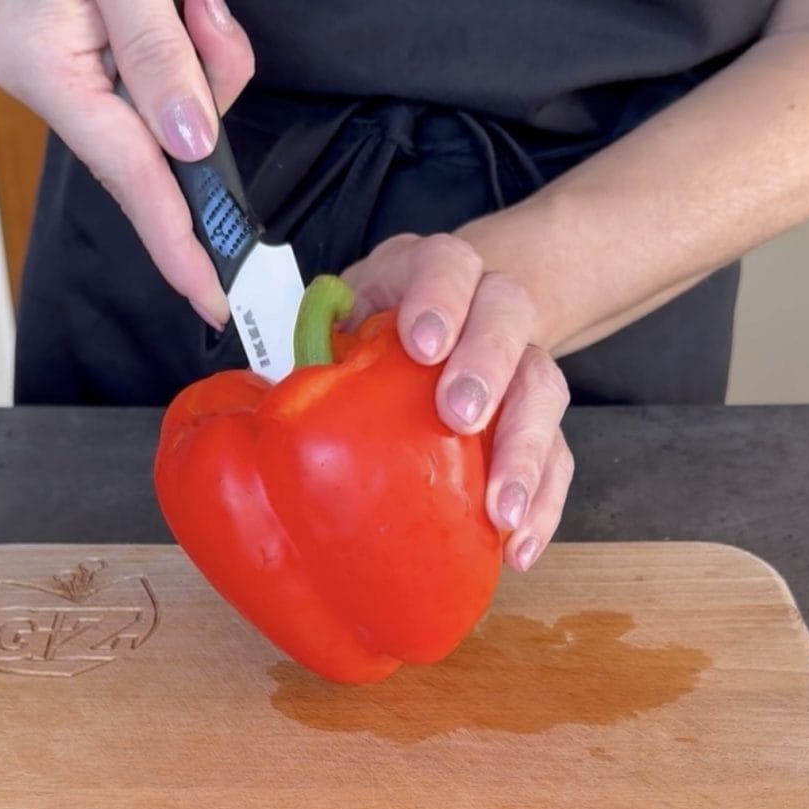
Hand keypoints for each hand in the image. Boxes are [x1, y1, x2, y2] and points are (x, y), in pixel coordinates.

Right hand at [0, 0, 253, 325]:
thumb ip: (154, 48)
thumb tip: (185, 142)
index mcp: (49, 65)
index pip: (133, 180)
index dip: (180, 244)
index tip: (214, 297)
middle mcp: (57, 74)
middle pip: (166, 137)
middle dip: (206, 84)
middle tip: (198, 5)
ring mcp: (76, 56)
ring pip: (178, 95)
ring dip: (201, 37)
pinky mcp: (98, 36)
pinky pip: (170, 59)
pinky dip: (192, 19)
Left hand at [341, 234, 573, 571]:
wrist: (444, 326)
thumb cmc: (374, 335)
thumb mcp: (338, 324)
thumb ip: (311, 353)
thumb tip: (250, 413)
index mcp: (429, 273)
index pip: (445, 263)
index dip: (439, 298)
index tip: (422, 346)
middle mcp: (486, 306)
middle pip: (509, 315)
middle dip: (487, 366)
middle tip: (460, 417)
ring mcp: (520, 359)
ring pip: (544, 387)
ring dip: (526, 452)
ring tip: (500, 512)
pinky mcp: (536, 415)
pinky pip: (558, 453)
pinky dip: (543, 501)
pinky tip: (518, 545)